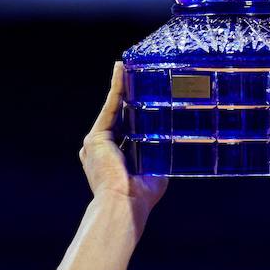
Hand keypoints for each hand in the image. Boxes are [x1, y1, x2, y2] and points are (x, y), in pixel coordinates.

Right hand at [79, 62, 167, 211]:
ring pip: (113, 108)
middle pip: (118, 115)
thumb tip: (174, 146)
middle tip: (136, 72)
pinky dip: (116, 87)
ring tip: (127, 65)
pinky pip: (110, 107)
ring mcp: (96, 143)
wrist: (124, 204)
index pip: (125, 128)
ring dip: (121, 85)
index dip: (134, 111)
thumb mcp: (154, 171)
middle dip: (126, 94)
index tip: (142, 95)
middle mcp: (100, 149)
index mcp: (113, 157)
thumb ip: (158, 156)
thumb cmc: (140, 196)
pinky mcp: (95, 137)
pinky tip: (120, 70)